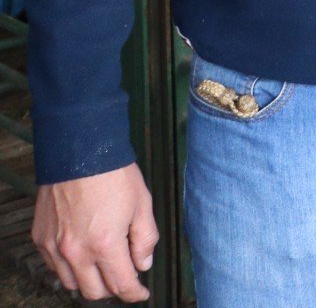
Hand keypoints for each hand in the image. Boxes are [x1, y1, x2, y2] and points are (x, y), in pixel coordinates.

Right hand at [33, 164, 156, 301]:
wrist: (79, 151)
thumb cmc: (113, 175)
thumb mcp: (142, 204)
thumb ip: (145, 239)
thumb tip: (143, 264)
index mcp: (105, 244)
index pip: (121, 285)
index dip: (135, 293)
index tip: (141, 293)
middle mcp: (75, 251)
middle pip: (94, 291)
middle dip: (112, 288)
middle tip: (124, 275)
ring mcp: (54, 246)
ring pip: (71, 283)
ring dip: (89, 280)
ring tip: (103, 264)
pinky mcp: (40, 238)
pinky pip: (54, 267)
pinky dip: (69, 267)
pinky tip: (82, 253)